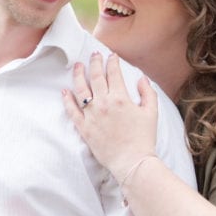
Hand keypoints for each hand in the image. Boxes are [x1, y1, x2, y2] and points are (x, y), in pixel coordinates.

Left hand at [62, 52, 157, 178]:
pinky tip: (64, 91)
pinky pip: (72, 111)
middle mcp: (104, 103)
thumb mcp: (151, 113)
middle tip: (94, 54)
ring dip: (78, 75)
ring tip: (78, 66)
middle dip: (95, 62)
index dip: (112, 62)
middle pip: (96, 77)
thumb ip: (147, 93)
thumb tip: (141, 79)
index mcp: (121, 98)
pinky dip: (67, 100)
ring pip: (81, 90)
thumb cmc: (143, 138)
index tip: (111, 56)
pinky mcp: (84, 128)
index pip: (114, 73)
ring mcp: (92, 115)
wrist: (132, 162)